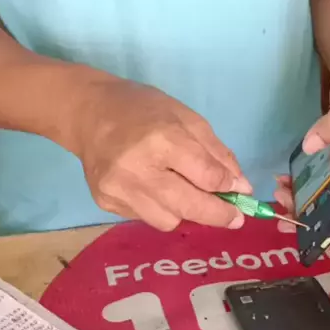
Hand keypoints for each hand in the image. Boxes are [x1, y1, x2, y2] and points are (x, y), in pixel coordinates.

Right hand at [73, 78, 251, 231]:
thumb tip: (241, 186)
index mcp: (162, 140)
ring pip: (169, 221)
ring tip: (187, 194)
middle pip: (190, 207)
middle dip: (218, 215)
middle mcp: (138, 169)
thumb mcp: (187, 118)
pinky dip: (160, 208)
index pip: (206, 176)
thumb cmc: (143, 109)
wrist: (88, 112)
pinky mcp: (105, 202)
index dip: (228, 187)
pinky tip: (156, 189)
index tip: (241, 191)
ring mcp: (118, 190)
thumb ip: (216, 152)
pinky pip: (145, 218)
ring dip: (186, 212)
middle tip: (235, 218)